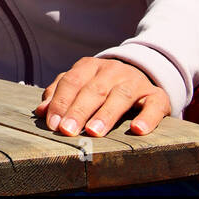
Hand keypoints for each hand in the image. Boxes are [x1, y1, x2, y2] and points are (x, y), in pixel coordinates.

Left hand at [34, 57, 170, 136]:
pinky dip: (147, 117)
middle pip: (93, 90)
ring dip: (106, 115)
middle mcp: (113, 70)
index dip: (61, 102)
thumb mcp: (80, 85)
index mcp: (90, 66)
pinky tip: (137, 130)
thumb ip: (59, 95)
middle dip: (78, 111)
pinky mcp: (158, 96)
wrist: (141, 77)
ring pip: (120, 96)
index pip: (71, 82)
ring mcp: (136, 81)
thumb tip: (41, 111)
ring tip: (94, 132)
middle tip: (67, 131)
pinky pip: (154, 105)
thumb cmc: (102, 87)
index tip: (53, 124)